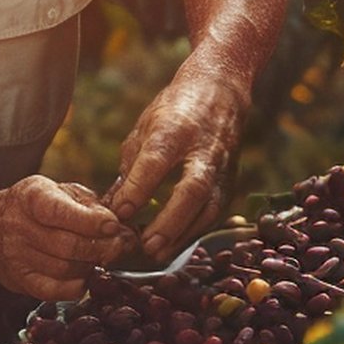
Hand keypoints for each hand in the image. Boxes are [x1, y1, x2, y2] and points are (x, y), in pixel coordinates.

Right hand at [0, 177, 131, 301]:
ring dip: (91, 266)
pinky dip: (78, 286)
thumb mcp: (57, 191)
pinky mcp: (20, 282)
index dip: (92, 221)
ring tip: (99, 257)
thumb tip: (122, 229)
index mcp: (31, 197)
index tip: (114, 225)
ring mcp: (18, 257)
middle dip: (101, 248)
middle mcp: (20, 227)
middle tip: (118, 245)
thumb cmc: (33, 206)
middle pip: (69, 246)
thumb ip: (90, 205)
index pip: (61, 212)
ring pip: (66, 270)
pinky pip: (56, 292)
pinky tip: (84, 274)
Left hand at [105, 57, 247, 261]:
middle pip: (192, 190)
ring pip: (209, 207)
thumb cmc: (174, 109)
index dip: (137, 189)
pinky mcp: (230, 181)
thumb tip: (113, 205)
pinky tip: (173, 243)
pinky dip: (193, 231)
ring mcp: (222, 167)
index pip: (156, 162)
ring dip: (183, 234)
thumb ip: (131, 165)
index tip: (119, 213)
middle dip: (169, 220)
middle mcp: (203, 149)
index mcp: (175, 129)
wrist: (221, 91)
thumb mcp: (146, 126)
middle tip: (147, 245)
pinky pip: (214, 213)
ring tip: (157, 252)